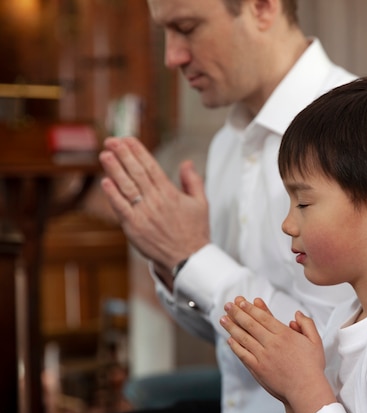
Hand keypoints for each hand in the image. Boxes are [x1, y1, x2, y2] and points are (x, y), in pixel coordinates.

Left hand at [99, 137, 209, 286]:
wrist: (188, 259)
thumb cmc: (195, 232)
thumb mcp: (201, 203)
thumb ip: (193, 181)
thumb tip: (187, 163)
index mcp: (171, 193)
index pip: (151, 167)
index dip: (138, 151)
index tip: (128, 139)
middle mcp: (156, 201)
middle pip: (136, 173)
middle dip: (123, 154)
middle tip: (111, 140)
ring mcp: (143, 214)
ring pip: (126, 187)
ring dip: (114, 169)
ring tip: (105, 154)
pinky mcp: (134, 228)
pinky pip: (121, 208)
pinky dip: (112, 195)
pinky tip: (105, 181)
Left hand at [220, 297, 335, 412]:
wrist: (306, 390)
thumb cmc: (311, 368)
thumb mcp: (315, 341)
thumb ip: (307, 324)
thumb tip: (297, 315)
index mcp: (285, 335)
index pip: (264, 317)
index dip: (251, 308)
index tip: (243, 302)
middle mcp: (272, 343)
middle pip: (251, 324)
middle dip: (238, 312)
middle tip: (229, 305)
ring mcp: (263, 356)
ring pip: (244, 338)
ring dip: (232, 327)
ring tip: (224, 319)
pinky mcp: (258, 369)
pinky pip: (243, 355)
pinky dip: (235, 346)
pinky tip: (230, 340)